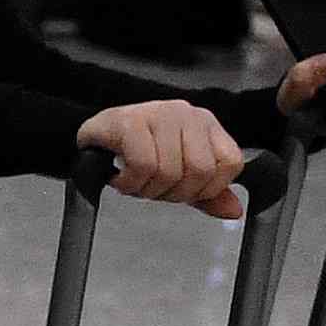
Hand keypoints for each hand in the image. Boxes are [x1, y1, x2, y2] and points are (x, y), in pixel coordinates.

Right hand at [76, 98, 257, 219]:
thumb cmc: (135, 153)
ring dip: (146, 190)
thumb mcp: (177, 175)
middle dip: (172, 194)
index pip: (230, 163)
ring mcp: (159, 113)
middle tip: (152, 189)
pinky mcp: (131, 121)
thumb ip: (207, 194)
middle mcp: (186, 113)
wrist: (93, 138)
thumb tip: (233, 211)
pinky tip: (120, 178)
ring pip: (169, 171)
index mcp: (205, 124)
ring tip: (134, 182)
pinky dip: (129, 183)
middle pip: (200, 171)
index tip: (182, 191)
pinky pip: (142, 166)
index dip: (207, 189)